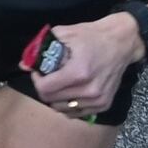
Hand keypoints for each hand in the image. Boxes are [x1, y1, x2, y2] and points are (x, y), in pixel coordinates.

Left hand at [24, 9, 143, 115]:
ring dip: (56, 98)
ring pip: (62, 109)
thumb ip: (42, 48)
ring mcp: (98, 100)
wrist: (122, 42)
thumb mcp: (65, 33)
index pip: (45, 89)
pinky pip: (76, 113)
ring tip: (60, 83)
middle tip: (47, 76)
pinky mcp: (104, 104)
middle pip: (51, 100)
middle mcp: (89, 90)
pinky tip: (70, 91)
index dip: (37, 80)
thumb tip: (24, 64)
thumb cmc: (92, 35)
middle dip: (44, 88)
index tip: (38, 71)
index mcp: (78, 72)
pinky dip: (68, 105)